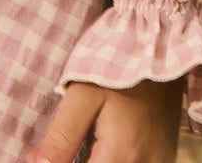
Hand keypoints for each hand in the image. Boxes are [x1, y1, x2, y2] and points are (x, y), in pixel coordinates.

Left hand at [26, 77, 182, 162]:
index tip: (37, 155)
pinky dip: (113, 160)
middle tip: (50, 152)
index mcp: (122, 153)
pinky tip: (99, 149)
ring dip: (93, 161)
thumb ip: (63, 135)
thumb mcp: (81, 95)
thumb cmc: (115, 68)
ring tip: (78, 147)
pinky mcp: (164, 158)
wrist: (158, 50)